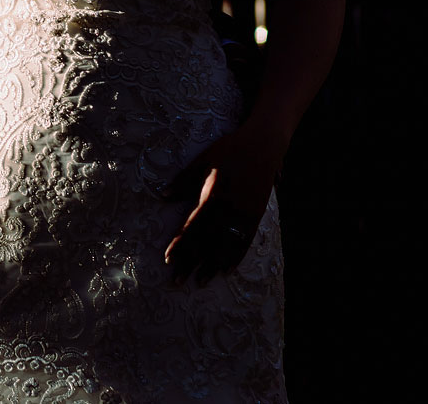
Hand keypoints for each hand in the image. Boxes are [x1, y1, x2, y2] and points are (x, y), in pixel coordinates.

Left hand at [162, 125, 282, 285]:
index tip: (168, 259)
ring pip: (226, 246)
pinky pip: (245, 242)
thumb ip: (184, 180)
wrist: (265, 145)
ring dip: (212, 266)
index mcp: (214, 197)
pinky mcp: (256, 216)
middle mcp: (230, 210)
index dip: (180, 244)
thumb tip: (163, 195)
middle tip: (177, 281)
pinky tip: (227, 270)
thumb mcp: (203, 160)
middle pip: (207, 242)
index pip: (193, 227)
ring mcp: (245, 215)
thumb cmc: (230, 149)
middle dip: (191, 263)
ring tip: (201, 282)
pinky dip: (235, 257)